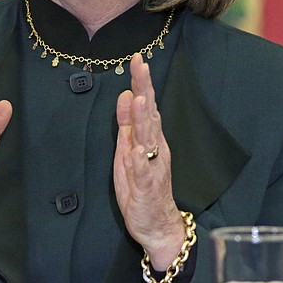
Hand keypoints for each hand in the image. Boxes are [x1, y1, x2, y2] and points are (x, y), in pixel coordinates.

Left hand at [114, 53, 185, 269]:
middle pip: (149, 113)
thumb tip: (124, 94)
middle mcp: (154, 148)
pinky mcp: (146, 187)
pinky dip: (140, 159)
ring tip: (138, 98)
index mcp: (149, 138)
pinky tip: (136, 148)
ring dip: (143, 119)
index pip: (145, 104)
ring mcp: (151, 166)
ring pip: (148, 139)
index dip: (141, 82)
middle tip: (140, 65)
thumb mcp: (128, 149)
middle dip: (144, 89)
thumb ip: (127, 124)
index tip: (137, 59)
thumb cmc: (142, 185)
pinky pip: (143, 172)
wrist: (157, 224)